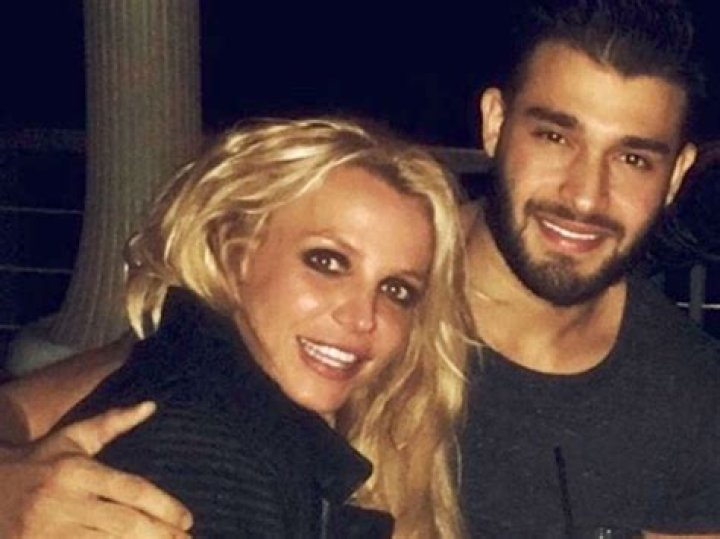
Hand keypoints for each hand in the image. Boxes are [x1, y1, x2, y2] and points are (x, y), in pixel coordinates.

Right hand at [0, 402, 192, 537]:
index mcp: (76, 472)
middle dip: (160, 535)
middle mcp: (63, 502)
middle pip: (124, 524)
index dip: (163, 506)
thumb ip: (112, 422)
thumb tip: (151, 405)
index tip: (187, 518)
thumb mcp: (72, 438)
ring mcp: (47, 532)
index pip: (131, 490)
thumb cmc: (39, 462)